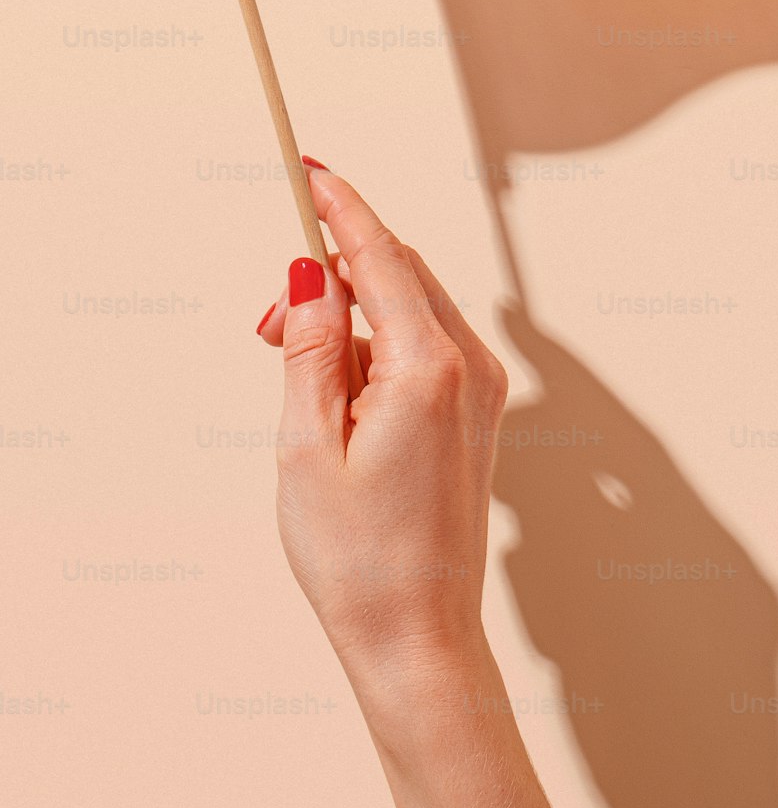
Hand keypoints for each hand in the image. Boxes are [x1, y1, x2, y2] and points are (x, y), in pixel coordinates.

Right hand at [257, 167, 507, 706]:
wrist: (419, 639)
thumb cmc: (356, 558)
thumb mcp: (306, 445)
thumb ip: (308, 347)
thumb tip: (311, 273)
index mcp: (428, 369)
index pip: (380, 255)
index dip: (340, 205)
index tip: (308, 167)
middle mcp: (469, 368)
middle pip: (397, 274)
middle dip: (330, 274)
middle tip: (266, 321)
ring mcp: (480, 392)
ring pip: (409, 309)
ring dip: (348, 315)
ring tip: (288, 367)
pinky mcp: (476, 415)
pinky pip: (424, 346)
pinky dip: (375, 345)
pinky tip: (335, 389)